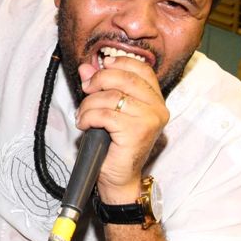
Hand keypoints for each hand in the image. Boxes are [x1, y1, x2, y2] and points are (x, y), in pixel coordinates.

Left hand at [76, 55, 168, 203]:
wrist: (118, 178)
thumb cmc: (115, 145)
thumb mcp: (108, 109)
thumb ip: (100, 87)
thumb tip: (86, 68)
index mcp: (156, 100)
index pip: (142, 69)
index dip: (120, 63)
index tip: (102, 65)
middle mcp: (157, 108)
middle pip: (125, 78)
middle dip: (99, 80)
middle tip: (86, 90)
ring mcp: (149, 120)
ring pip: (111, 97)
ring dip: (89, 104)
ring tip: (83, 115)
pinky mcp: (136, 132)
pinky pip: (105, 115)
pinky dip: (88, 117)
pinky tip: (84, 124)